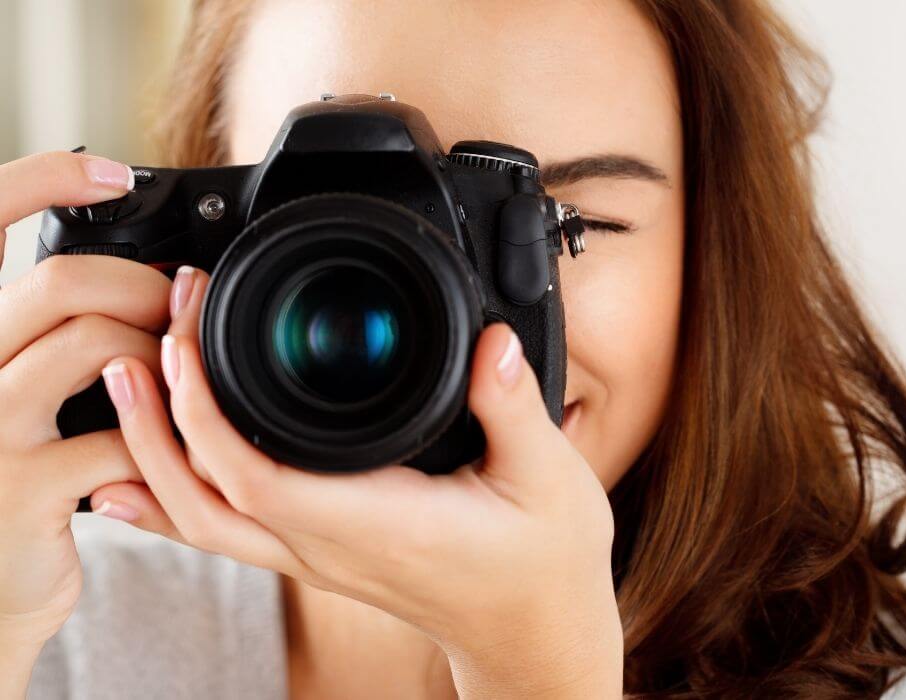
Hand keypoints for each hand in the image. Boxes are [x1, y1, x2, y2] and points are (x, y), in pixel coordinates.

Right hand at [0, 151, 170, 687]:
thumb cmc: (19, 480)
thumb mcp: (20, 400)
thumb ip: (56, 343)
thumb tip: (151, 284)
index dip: (37, 182)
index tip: (109, 172)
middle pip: (57, 281)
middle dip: (140, 285)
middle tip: (179, 308)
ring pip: (97, 348)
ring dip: (164, 357)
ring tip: (182, 379)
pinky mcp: (22, 490)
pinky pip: (123, 438)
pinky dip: (165, 439)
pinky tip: (171, 450)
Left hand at [96, 268, 623, 698]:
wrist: (533, 632)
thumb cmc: (543, 562)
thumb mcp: (550, 478)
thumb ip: (514, 405)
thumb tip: (491, 340)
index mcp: (381, 524)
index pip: (258, 480)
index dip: (204, 415)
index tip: (188, 341)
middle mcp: (332, 547)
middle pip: (202, 501)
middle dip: (156, 422)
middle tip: (140, 342)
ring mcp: (318, 557)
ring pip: (202, 521)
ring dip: (153, 453)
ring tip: (124, 382)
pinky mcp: (320, 554)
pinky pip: (224, 529)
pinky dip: (170, 494)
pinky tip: (138, 469)